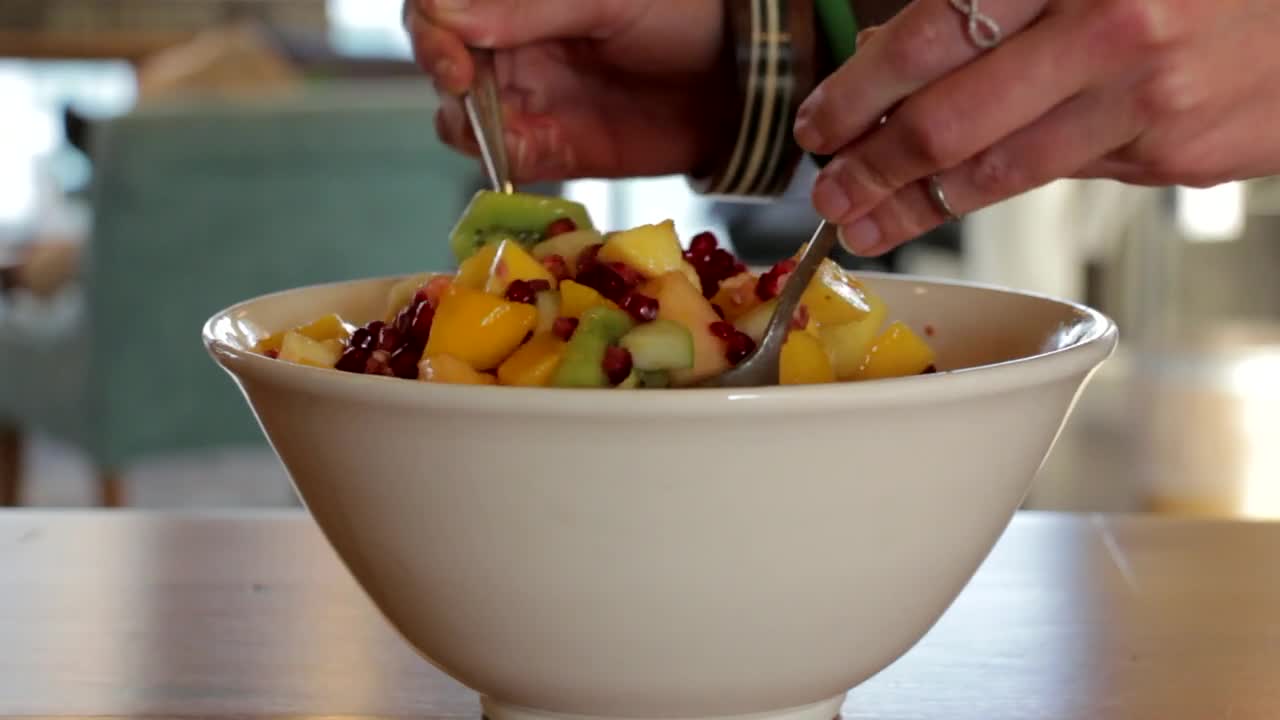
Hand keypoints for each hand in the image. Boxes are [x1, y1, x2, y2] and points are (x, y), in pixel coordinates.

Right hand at [405, 0, 732, 182]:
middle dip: (442, 70)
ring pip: (458, 113)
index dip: (432, 29)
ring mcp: (525, 98)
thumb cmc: (683, 13)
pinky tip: (520, 149)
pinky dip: (498, 156)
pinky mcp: (548, 148)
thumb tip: (446, 15)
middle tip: (464, 84)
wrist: (741, 79)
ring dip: (465, 120)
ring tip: (504, 122)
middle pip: (440, 58)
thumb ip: (528, 8)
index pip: (439, 6)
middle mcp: (510, 44)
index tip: (453, 53)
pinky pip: (501, 156)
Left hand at [793, 0, 1279, 255]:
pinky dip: (1000, 185)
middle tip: (827, 195)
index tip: (819, 125)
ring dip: (915, 205)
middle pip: (950, 120)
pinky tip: (955, 197)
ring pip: (999, 170)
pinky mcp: (1180, 154)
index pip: (929, 36)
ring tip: (865, 222)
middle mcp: (1113, 24)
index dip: (858, 92)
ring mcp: (1152, 97)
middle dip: (871, 168)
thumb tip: (884, 50)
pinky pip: (1066, 175)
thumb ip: (990, 1)